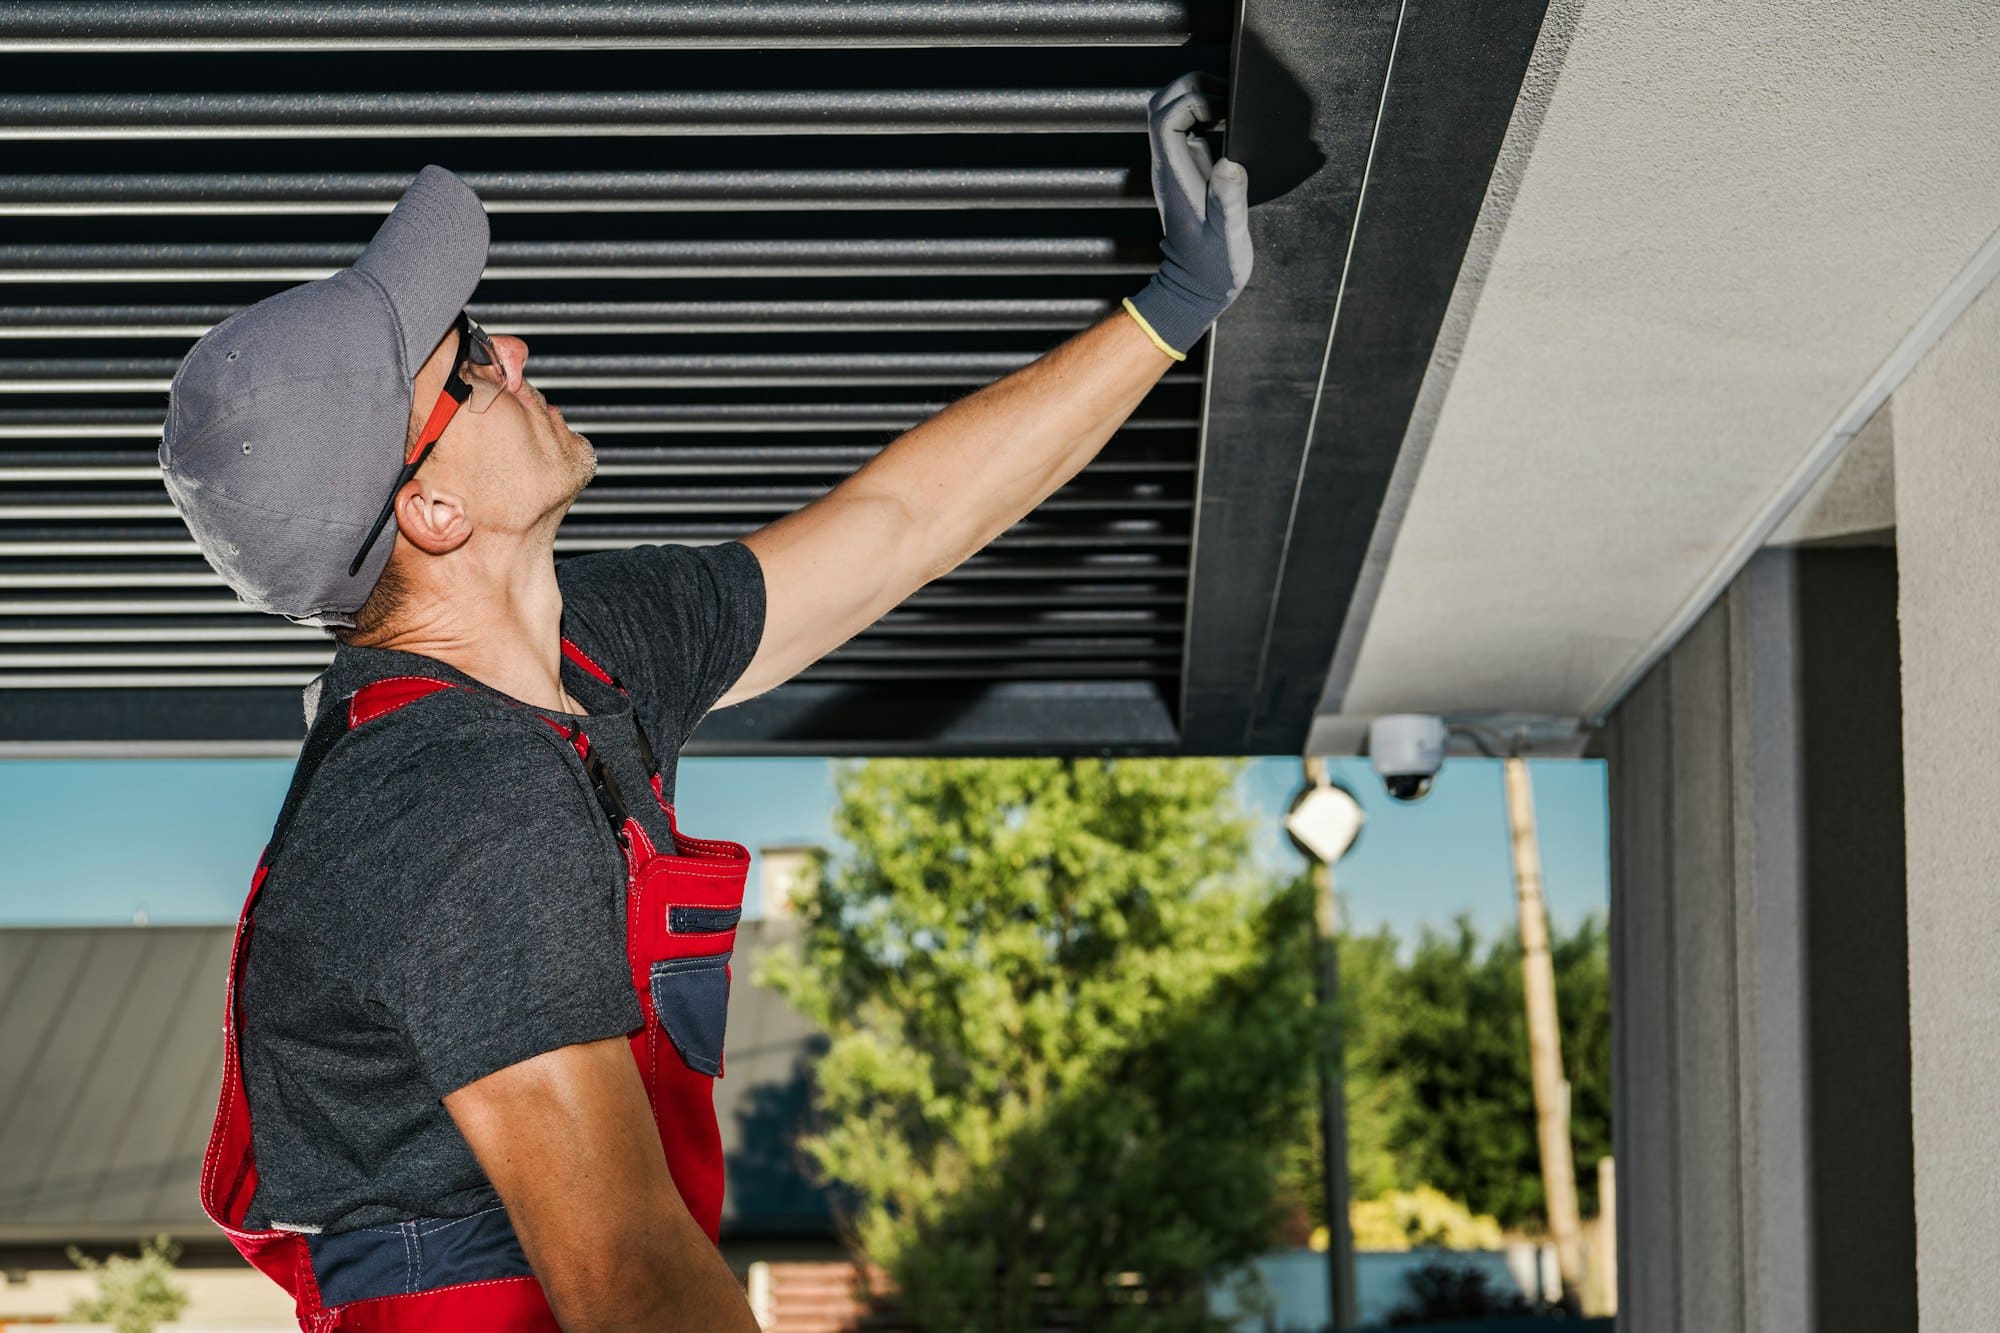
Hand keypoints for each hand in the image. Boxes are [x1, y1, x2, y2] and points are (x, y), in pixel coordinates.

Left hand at [1122, 71, 1253, 359]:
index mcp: (1173, 174)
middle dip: (1192, 87)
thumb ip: (1227, 200)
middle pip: (1161, 104)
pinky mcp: (1189, 170)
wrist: (1197, 289)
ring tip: (1232, 107)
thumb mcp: (1227, 236)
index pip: (1164, 117)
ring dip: (1199, 97)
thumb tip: (1229, 162)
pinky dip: (1208, 115)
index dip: (1192, 100)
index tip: (1224, 111)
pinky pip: (1188, 129)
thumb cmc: (1213, 268)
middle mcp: (1169, 164)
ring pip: (1171, 112)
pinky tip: (1233, 125)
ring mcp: (1177, 165)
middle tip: (1228, 98)